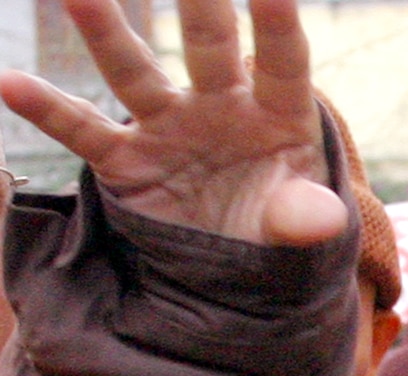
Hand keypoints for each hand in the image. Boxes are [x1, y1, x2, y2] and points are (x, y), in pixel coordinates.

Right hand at [0, 0, 346, 245]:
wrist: (234, 262)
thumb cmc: (275, 228)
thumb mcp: (296, 226)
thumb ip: (303, 216)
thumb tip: (320, 221)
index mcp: (277, 114)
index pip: (282, 59)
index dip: (276, 22)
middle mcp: (222, 106)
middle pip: (208, 44)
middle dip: (199, 1)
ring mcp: (171, 126)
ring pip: (135, 71)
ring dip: (106, 32)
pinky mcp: (129, 158)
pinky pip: (85, 130)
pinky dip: (50, 110)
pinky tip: (12, 84)